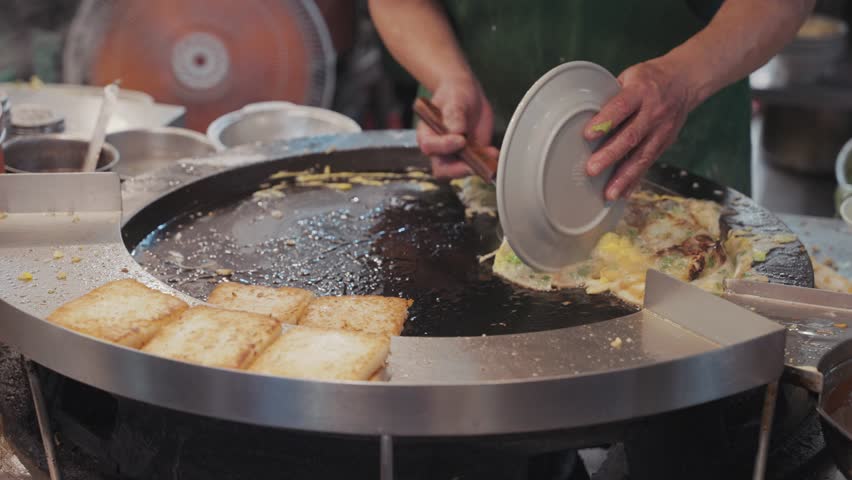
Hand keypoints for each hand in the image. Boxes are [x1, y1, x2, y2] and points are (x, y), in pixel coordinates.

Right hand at [417, 76, 498, 177]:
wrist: (468, 96)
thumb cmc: (454, 94)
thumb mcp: (454, 100)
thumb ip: (454, 115)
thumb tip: (457, 132)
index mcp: (428, 134)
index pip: (430, 147)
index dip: (444, 146)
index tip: (461, 140)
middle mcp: (440, 149)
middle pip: (443, 169)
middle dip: (459, 169)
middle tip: (475, 162)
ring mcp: (456, 155)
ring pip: (462, 171)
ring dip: (477, 166)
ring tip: (491, 154)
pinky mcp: (472, 156)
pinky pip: (479, 165)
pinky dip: (488, 162)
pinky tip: (494, 153)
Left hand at [583, 58, 697, 199]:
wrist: (685, 81)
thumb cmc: (649, 79)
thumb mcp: (630, 76)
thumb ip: (611, 96)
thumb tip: (583, 115)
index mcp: (640, 91)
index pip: (621, 106)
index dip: (605, 121)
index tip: (588, 135)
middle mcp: (653, 112)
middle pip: (631, 136)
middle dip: (610, 155)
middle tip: (592, 170)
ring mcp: (662, 129)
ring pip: (642, 156)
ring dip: (624, 177)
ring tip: (609, 193)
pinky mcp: (665, 143)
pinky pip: (649, 163)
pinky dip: (635, 179)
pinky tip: (623, 193)